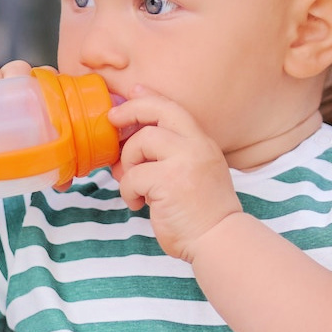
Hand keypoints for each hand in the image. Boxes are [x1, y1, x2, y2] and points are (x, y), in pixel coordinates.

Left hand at [108, 89, 241, 261]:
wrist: (218, 239)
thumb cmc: (203, 213)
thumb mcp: (196, 173)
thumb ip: (173, 156)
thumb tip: (131, 145)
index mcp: (203, 143)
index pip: (174, 108)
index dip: (149, 97)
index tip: (133, 92)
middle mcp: (196, 146)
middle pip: (156, 112)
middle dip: (129, 112)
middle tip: (113, 121)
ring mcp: (183, 162)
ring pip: (141, 141)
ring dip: (128, 163)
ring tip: (133, 184)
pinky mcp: (168, 182)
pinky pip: (132, 176)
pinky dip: (128, 191)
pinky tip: (137, 203)